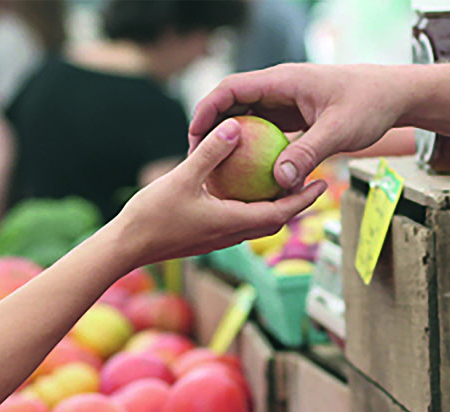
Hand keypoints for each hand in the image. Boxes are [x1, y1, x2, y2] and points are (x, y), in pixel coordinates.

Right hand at [116, 118, 326, 266]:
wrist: (127, 247)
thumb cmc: (152, 216)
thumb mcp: (182, 178)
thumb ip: (210, 153)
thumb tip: (235, 126)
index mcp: (232, 222)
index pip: (280, 213)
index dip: (303, 199)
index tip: (323, 183)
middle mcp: (230, 235)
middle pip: (274, 221)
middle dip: (295, 204)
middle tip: (310, 183)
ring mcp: (218, 239)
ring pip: (256, 224)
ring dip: (274, 207)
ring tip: (282, 185)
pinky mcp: (206, 237)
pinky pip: (238, 222)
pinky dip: (250, 208)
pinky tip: (242, 191)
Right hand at [189, 63, 407, 189]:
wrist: (395, 96)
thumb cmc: (370, 104)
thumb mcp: (339, 130)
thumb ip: (308, 153)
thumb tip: (278, 180)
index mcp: (283, 81)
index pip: (232, 89)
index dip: (207, 110)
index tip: (194, 136)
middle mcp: (279, 89)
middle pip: (233, 104)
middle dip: (212, 128)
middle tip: (198, 158)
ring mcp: (286, 104)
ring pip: (247, 119)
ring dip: (230, 141)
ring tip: (216, 168)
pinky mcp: (294, 118)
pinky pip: (265, 133)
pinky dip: (252, 150)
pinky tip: (248, 173)